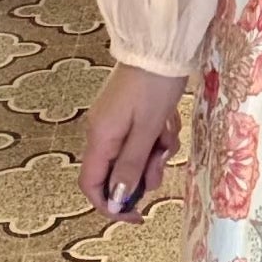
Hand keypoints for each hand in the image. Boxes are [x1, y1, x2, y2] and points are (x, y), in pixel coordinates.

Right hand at [79, 61, 187, 223]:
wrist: (162, 46)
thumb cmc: (155, 86)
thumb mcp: (148, 130)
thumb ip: (131, 166)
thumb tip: (116, 202)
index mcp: (100, 137)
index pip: (91, 185)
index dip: (111, 205)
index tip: (136, 215)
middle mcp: (101, 130)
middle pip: (115, 171)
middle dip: (142, 172)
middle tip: (163, 160)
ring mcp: (114, 119)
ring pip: (132, 154)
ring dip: (154, 151)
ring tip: (169, 133)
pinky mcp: (128, 111)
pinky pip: (140, 136)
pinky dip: (156, 135)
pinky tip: (169, 121)